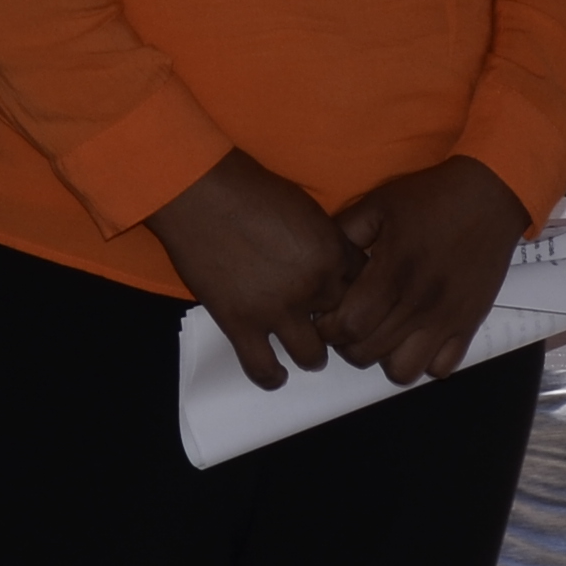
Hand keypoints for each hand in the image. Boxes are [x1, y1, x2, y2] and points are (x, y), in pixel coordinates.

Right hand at [146, 150, 356, 388]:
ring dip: (313, 354)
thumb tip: (332, 264)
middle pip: (345, 324)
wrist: (199, 192)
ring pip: (313, 356)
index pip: (366, 289)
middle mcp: (313, 286)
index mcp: (332, 252)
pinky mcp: (241, 324)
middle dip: (340, 325)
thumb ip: (326, 241)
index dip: (359, 296)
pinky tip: (277, 374)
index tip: (350, 301)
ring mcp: (276, 310)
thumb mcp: (306, 208)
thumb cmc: (249, 189)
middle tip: (330, 327)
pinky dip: (272, 376)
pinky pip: (263, 368)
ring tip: (307, 349)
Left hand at [325, 157, 530, 384]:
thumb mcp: (378, 204)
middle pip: (369, 353)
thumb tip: (320, 261)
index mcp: (393, 271)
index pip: (349, 325)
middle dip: (348, 345)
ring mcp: (446, 317)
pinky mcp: (468, 323)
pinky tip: (415, 337)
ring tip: (382, 336)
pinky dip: (424, 361)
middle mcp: (419, 302)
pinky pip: (442, 367)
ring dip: (385, 359)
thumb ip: (344, 234)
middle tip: (349, 326)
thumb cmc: (431, 198)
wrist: (488, 196)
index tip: (326, 317)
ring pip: (404, 371)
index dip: (329, 328)